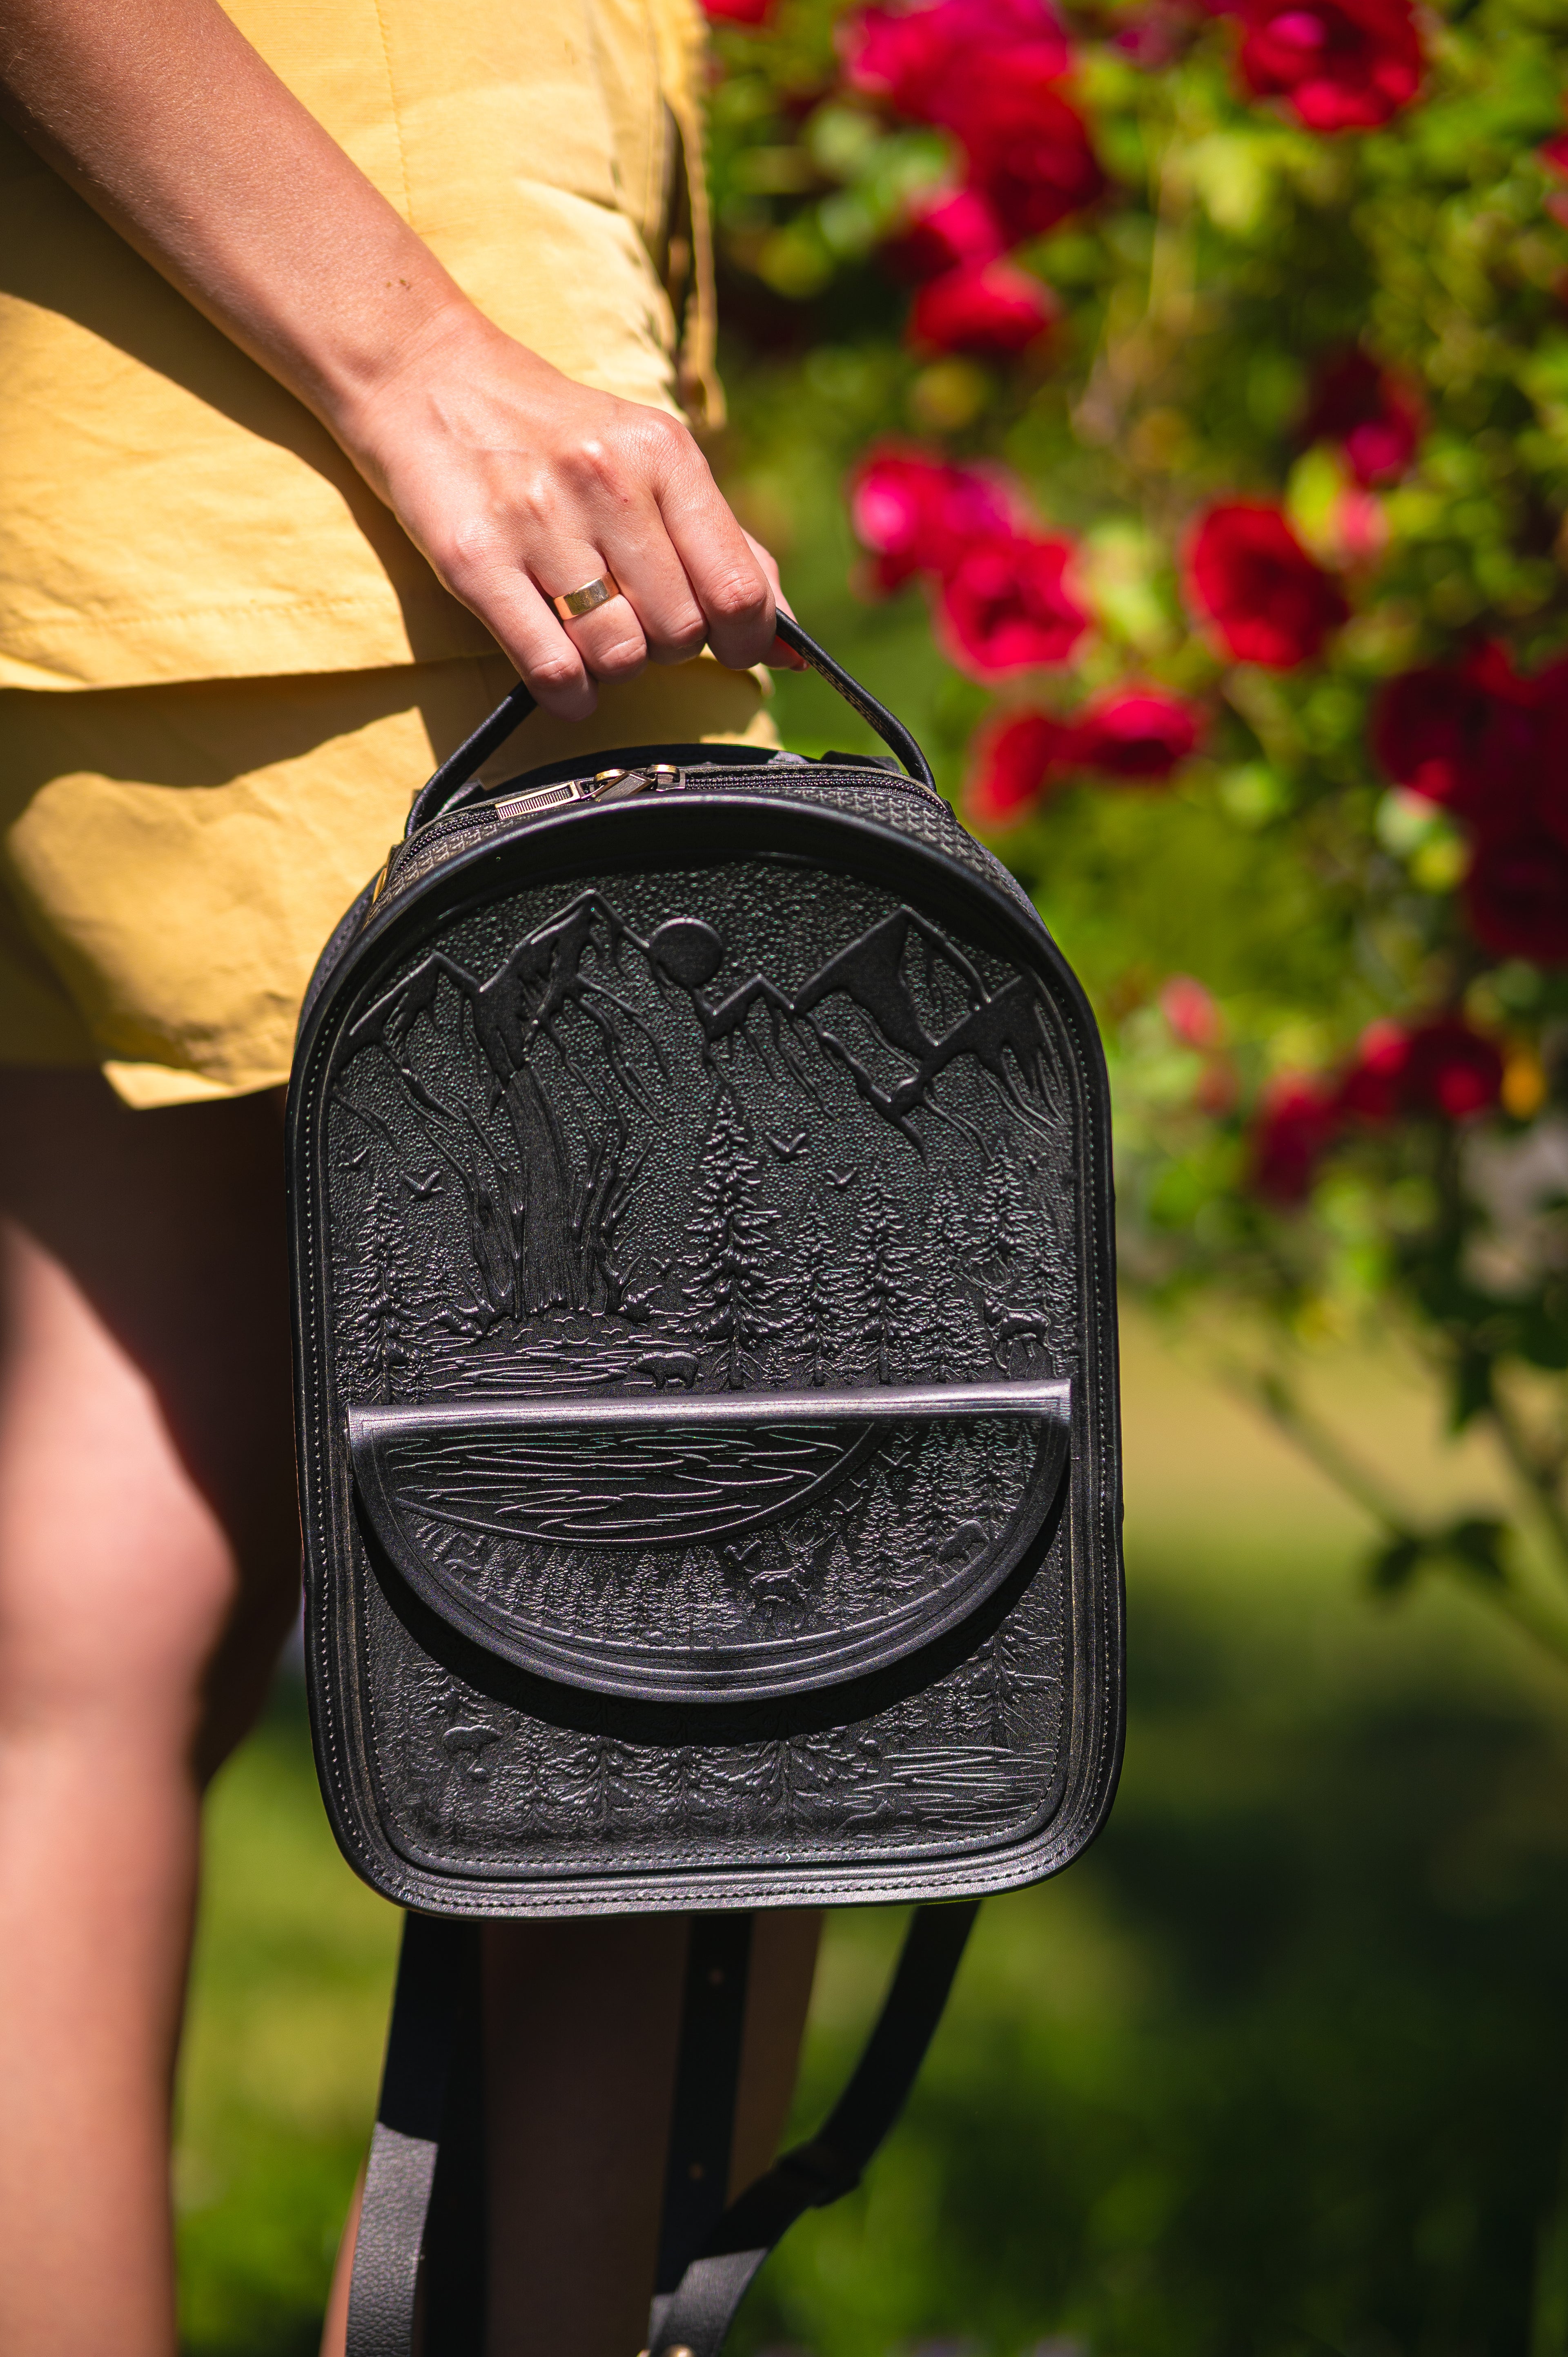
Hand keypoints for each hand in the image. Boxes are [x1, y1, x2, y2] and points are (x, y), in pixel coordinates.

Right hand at [342, 304, 794, 717]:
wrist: (427, 378)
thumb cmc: (554, 437)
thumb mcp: (651, 462)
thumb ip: (725, 546)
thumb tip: (787, 644)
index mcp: (664, 453)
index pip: (738, 588)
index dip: (745, 640)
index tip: (729, 647)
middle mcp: (607, 482)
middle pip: (680, 632)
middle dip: (668, 647)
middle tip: (636, 619)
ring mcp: (538, 520)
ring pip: (620, 657)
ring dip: (614, 667)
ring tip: (591, 632)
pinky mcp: (476, 560)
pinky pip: (553, 670)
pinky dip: (570, 694)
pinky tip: (567, 677)